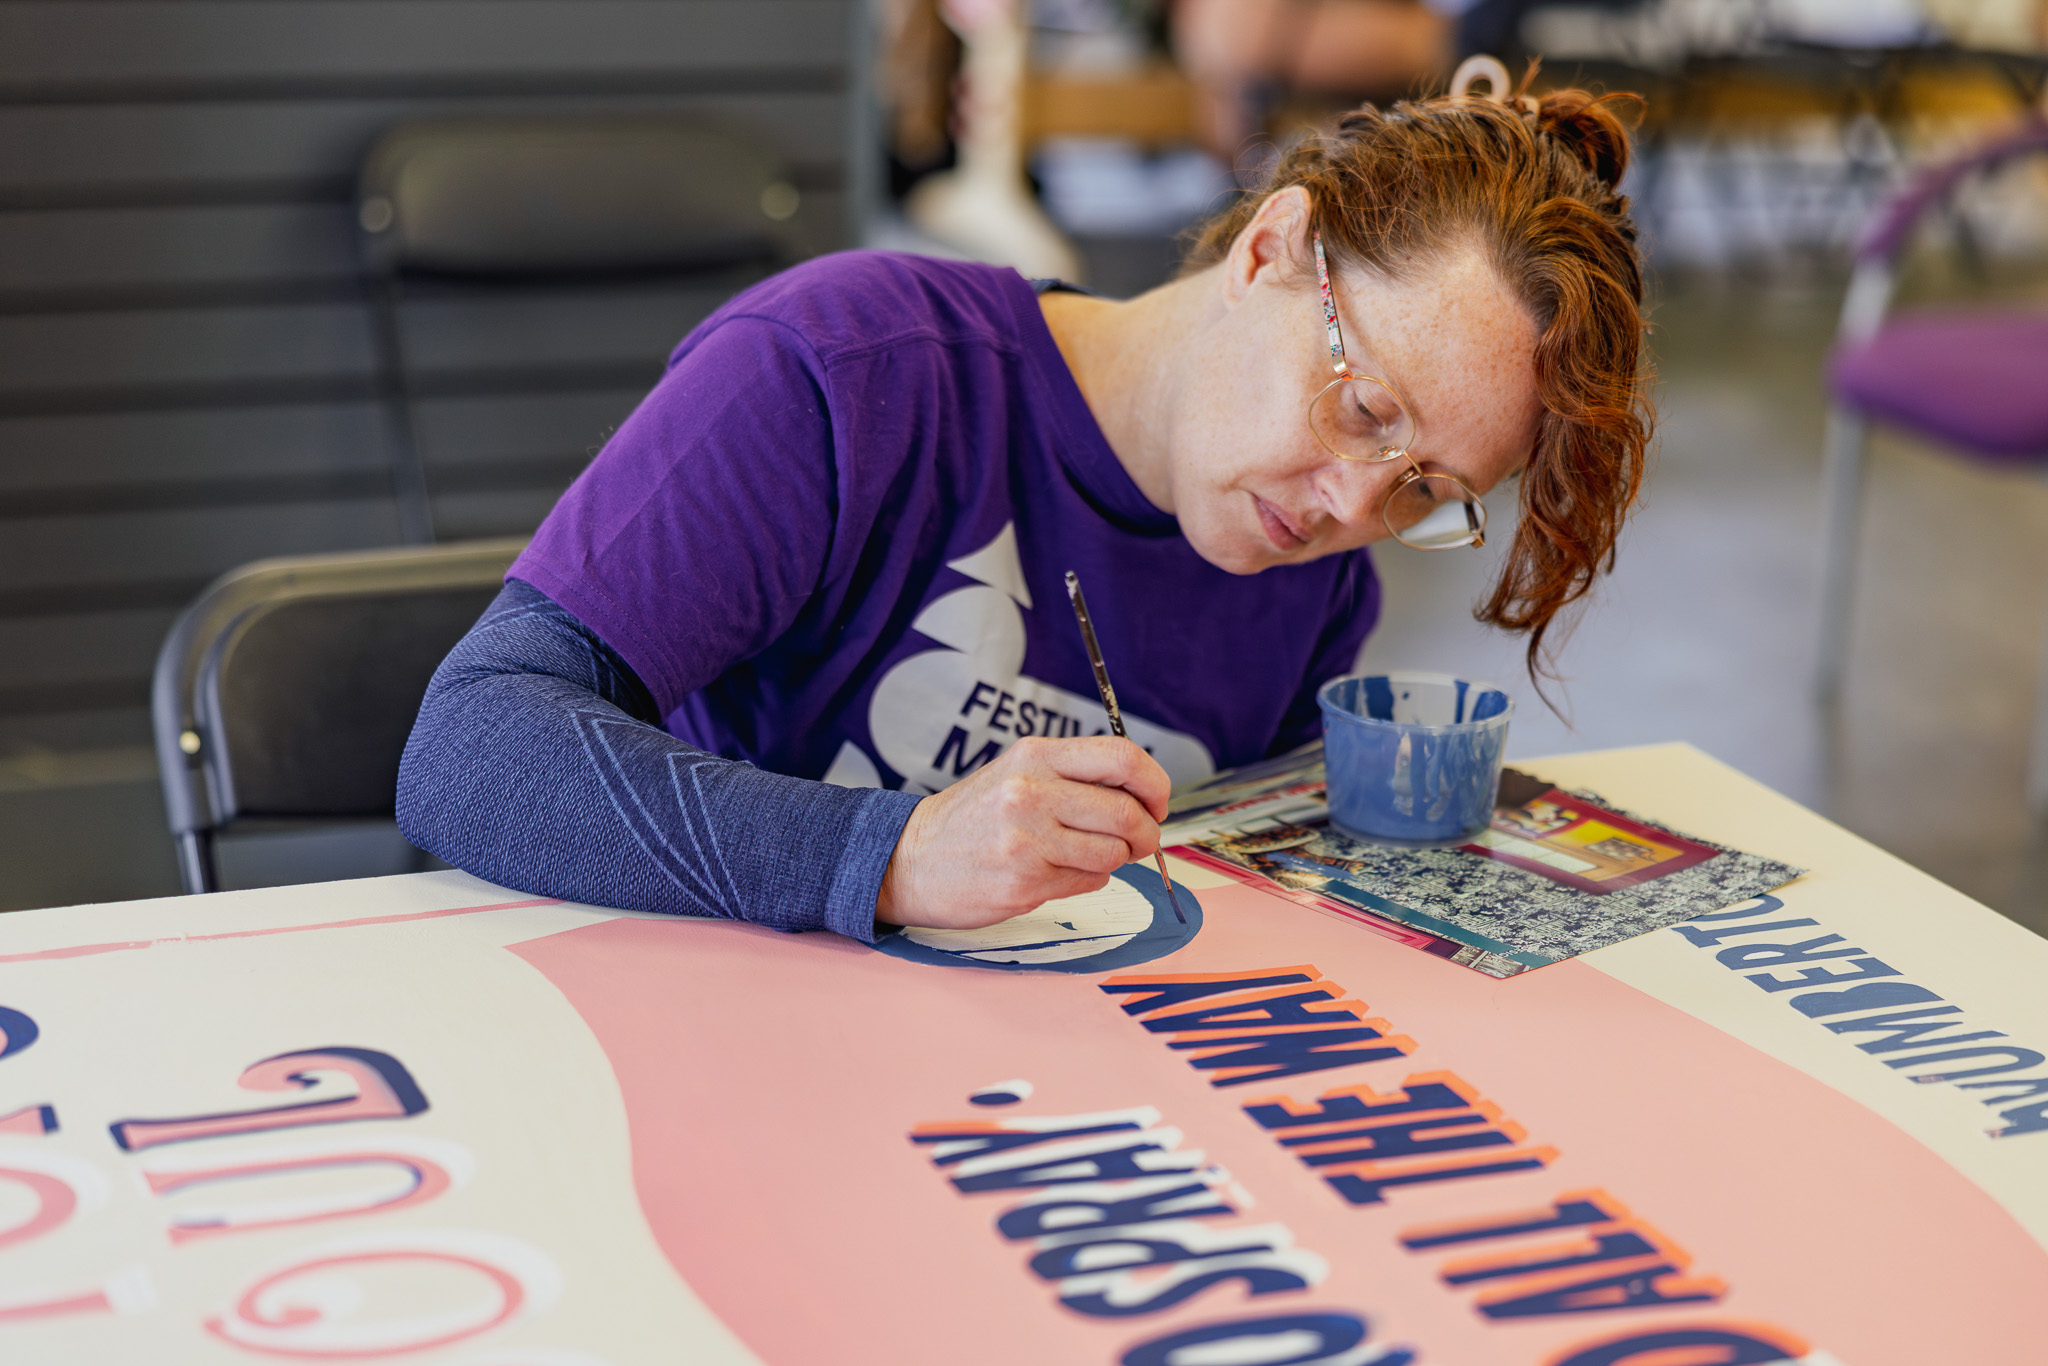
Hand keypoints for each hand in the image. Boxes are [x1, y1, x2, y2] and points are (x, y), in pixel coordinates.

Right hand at [876, 736, 1170, 930]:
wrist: (910, 858)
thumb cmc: (975, 817)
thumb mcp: (1019, 773)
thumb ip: (1075, 776)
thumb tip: (1144, 795)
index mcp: (1035, 755)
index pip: (1123, 758)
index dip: (1156, 784)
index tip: (1157, 803)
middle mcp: (1031, 792)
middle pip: (1127, 812)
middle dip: (1146, 833)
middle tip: (1140, 841)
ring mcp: (1027, 839)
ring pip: (1113, 853)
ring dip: (1116, 860)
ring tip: (1088, 856)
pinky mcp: (1024, 881)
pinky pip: (1089, 881)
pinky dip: (1088, 879)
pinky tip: (1058, 872)